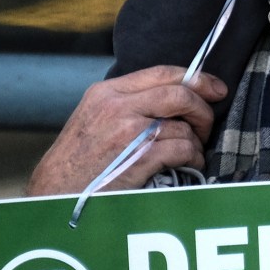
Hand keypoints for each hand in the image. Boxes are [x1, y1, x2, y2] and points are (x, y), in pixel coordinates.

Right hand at [27, 66, 226, 196]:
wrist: (53, 197)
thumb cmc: (76, 163)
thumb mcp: (92, 119)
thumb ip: (126, 104)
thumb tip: (171, 98)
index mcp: (106, 93)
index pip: (162, 72)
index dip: (196, 78)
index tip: (216, 88)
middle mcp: (117, 106)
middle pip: (180, 93)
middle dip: (203, 109)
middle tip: (207, 125)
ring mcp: (128, 132)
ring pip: (183, 125)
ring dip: (196, 141)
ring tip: (193, 152)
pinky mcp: (138, 158)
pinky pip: (182, 149)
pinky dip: (193, 158)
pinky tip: (189, 165)